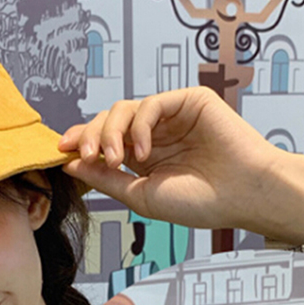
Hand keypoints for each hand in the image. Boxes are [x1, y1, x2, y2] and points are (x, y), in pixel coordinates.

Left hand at [60, 87, 303, 244]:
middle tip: (84, 155)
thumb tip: (72, 164)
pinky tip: (142, 152)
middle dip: (90, 135)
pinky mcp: (189, 101)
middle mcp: (156, 135)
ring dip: (111, 132)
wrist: (242, 196)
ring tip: (116, 161)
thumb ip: (106, 179)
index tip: (60, 151)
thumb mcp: (141, 196)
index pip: (105, 141)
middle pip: (109, 121)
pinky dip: (139, 126)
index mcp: (145, 158)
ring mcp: (172, 117)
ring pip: (125, 109)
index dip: (81, 141)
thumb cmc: (199, 202)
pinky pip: (151, 104)